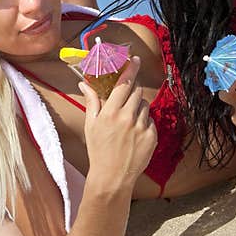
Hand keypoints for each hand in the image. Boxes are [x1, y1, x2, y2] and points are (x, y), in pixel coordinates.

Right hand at [80, 57, 157, 184]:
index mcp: (110, 112)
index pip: (124, 83)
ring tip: (128, 122)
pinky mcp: (152, 136)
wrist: (113, 176)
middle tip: (127, 97)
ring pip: (145, 105)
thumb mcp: (91, 124)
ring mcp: (141, 127)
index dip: (130, 69)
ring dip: (138, 107)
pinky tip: (134, 134)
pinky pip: (150, 120)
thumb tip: (84, 83)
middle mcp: (127, 117)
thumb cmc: (99, 150)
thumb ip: (91, 101)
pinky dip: (144, 122)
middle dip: (133, 90)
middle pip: (137, 91)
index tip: (135, 59)